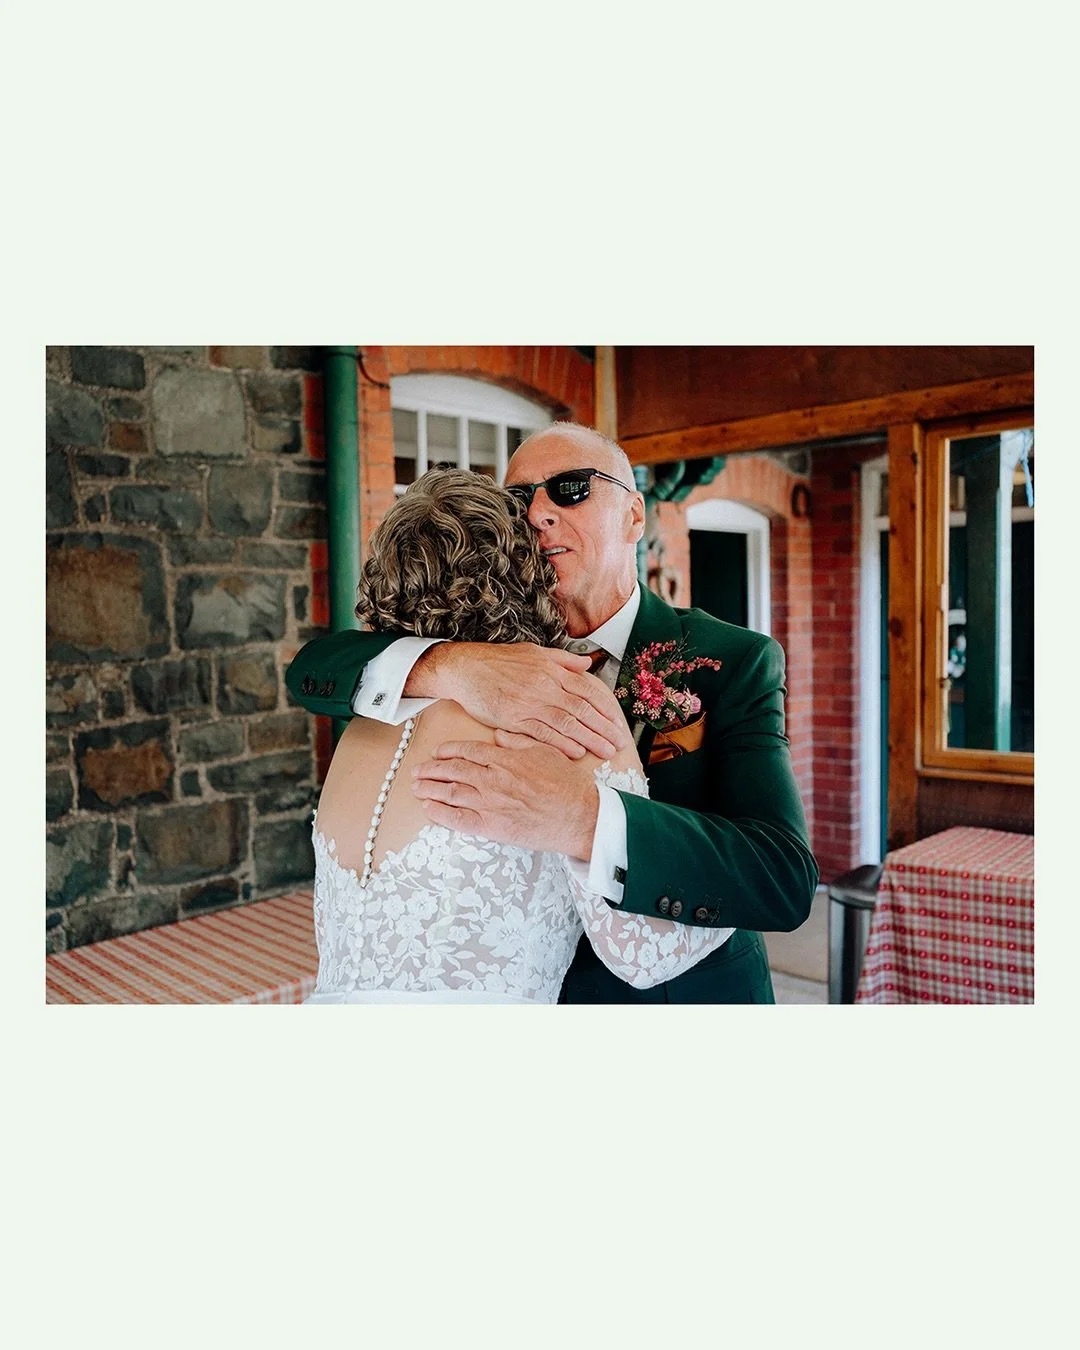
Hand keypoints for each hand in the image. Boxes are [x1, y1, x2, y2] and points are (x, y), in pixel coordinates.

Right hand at [407, 642, 628, 760]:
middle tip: (619, 744)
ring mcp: (529, 703)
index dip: (605, 708)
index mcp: (552, 670)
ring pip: (567, 723)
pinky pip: (542, 733)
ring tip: (606, 751)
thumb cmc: (497, 660)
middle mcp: (545, 686)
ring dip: (589, 739)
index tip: (617, 723)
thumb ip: (562, 660)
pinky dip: (561, 743)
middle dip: (604, 728)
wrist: (465, 668)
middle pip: (582, 710)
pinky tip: (576, 753)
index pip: (587, 691)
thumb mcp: (533, 652)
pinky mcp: (514, 718)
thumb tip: (587, 664)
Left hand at [410, 740, 599, 859]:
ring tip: (416, 787)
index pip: (468, 751)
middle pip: (453, 771)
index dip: (448, 751)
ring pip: (451, 793)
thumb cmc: (567, 785)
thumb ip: (518, 741)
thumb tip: (499, 736)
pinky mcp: (493, 827)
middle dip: (432, 770)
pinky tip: (429, 809)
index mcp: (505, 759)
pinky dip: (440, 813)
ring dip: (430, 789)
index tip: (438, 752)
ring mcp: (490, 804)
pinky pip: (459, 820)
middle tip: (418, 770)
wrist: (579, 816)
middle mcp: (493, 779)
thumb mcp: (545, 752)